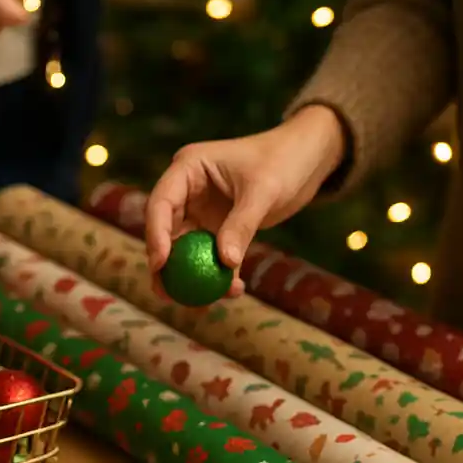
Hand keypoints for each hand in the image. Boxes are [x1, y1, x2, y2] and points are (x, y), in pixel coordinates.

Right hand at [145, 105, 346, 296]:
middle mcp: (187, 192)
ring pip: (183, 251)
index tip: (160, 264)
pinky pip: (208, 258)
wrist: (307, 159)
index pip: (160, 203)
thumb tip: (225, 262)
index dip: (155, 234)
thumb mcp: (264, 191)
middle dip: (165, 266)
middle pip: (164, 232)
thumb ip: (242, 225)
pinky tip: (233, 291)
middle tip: (167, 294)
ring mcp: (199, 212)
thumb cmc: (285, 160)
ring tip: (199, 304)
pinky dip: (217, 276)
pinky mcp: (215, 230)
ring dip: (189, 277)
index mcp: (189, 168)